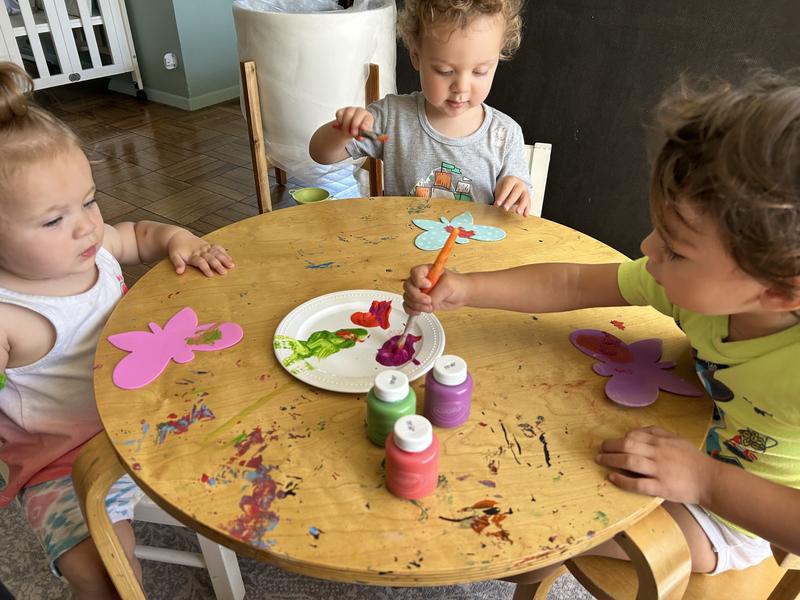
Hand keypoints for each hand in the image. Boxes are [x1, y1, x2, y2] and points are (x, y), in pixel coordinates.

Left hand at [167, 230, 234, 276]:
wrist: (178, 236)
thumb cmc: (176, 249)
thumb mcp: (174, 256)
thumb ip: (177, 263)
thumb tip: (179, 272)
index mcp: (192, 255)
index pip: (200, 262)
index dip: (205, 268)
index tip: (210, 275)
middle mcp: (200, 251)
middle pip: (211, 258)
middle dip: (218, 265)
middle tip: (224, 272)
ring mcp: (206, 247)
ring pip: (216, 252)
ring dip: (224, 259)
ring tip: (231, 265)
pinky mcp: (209, 245)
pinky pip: (218, 248)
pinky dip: (224, 252)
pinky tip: (230, 259)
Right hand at [334, 106, 373, 138]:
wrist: (349, 129)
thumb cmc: (358, 131)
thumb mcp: (361, 135)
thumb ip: (361, 136)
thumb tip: (360, 138)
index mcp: (368, 117)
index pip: (368, 119)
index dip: (366, 123)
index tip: (363, 129)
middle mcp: (360, 111)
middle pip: (357, 115)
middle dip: (355, 125)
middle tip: (353, 133)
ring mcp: (350, 110)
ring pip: (347, 115)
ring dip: (346, 125)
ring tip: (346, 132)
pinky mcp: (341, 111)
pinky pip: (339, 114)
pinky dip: (339, 122)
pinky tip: (341, 127)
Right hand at [402, 265, 468, 313]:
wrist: (462, 294)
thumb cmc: (457, 285)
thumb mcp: (448, 286)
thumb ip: (436, 294)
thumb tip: (428, 303)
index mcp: (427, 270)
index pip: (415, 272)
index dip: (418, 280)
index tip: (428, 285)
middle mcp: (420, 280)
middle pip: (408, 286)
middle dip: (416, 296)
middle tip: (428, 301)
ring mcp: (419, 291)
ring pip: (407, 297)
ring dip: (416, 305)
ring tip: (429, 307)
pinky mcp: (420, 301)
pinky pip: (408, 306)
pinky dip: (412, 310)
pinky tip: (419, 311)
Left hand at [494, 176, 531, 216]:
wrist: (513, 185)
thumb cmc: (505, 188)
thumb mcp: (500, 188)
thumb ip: (499, 196)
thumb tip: (496, 205)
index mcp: (511, 180)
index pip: (507, 187)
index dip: (502, 196)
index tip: (496, 204)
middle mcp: (520, 184)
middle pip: (516, 192)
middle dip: (510, 201)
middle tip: (505, 209)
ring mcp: (525, 191)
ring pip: (525, 198)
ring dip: (521, 206)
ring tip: (518, 212)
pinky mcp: (528, 198)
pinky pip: (528, 203)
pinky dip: (527, 209)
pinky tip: (525, 215)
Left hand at [595, 426, 716, 505]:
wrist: (710, 480)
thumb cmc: (692, 459)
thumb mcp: (676, 439)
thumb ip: (657, 432)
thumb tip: (637, 430)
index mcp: (661, 442)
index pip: (634, 436)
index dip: (618, 439)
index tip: (610, 443)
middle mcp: (658, 454)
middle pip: (628, 446)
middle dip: (610, 447)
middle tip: (599, 450)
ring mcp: (659, 471)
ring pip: (630, 462)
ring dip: (611, 460)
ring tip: (600, 460)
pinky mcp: (661, 488)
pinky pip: (637, 484)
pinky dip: (622, 480)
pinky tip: (612, 478)